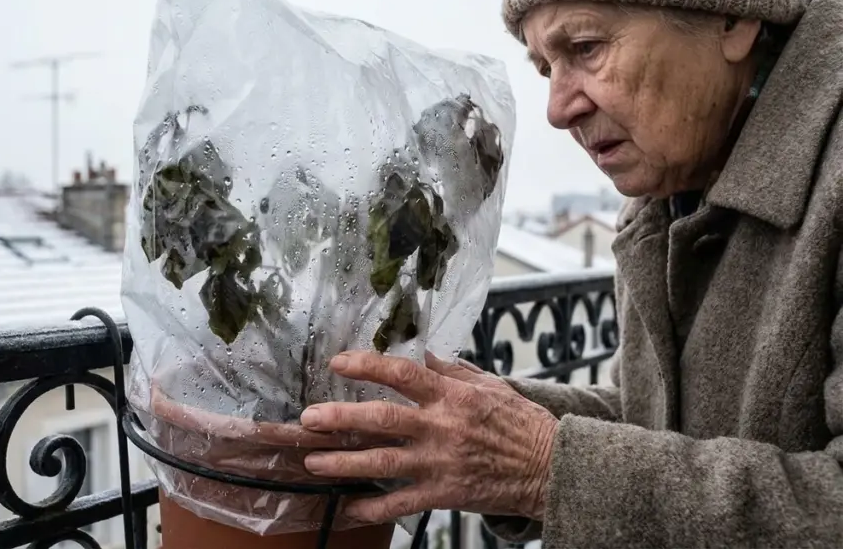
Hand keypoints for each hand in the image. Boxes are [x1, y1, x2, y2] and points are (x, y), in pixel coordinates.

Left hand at [300, 351, 557, 523]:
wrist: (552, 468)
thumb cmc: (521, 424)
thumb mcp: (490, 385)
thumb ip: (452, 370)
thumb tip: (422, 353)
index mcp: (452, 395)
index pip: (401, 374)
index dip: (365, 366)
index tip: (337, 362)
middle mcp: (442, 427)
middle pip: (382, 420)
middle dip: (340, 419)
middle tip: (309, 419)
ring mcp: (441, 463)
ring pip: (383, 463)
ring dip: (344, 463)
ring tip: (313, 461)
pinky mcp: (446, 493)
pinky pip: (402, 503)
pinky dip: (374, 507)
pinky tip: (350, 507)